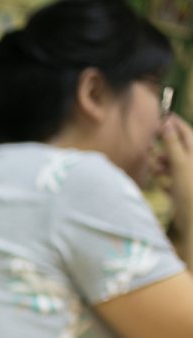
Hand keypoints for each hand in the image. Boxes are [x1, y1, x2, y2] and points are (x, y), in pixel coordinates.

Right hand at [159, 115, 192, 248]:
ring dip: (163, 165)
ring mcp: (189, 176)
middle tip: (150, 145)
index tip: (163, 116)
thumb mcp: (180, 163)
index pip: (187, 132)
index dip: (175, 124)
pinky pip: (172, 179)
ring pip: (173, 164)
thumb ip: (172, 144)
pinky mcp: (184, 189)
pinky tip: (163, 185)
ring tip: (155, 168)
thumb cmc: (190, 189)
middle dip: (165, 148)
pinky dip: (166, 179)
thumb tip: (166, 123)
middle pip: (178, 149)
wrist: (192, 218)